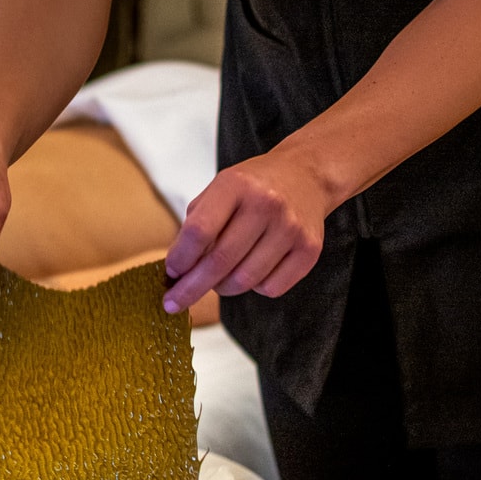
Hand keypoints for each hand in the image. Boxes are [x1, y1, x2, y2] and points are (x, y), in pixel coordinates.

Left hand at [162, 149, 330, 313]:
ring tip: (218, 277)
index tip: (170, 273)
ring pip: (244, 280)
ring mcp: (290, 228)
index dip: (181, 258)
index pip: (199, 231)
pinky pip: (271, 288)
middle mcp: (266, 204)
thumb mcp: (218, 192)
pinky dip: (254, 287)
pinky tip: (252, 269)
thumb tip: (179, 271)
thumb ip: (196, 226)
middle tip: (174, 302)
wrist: (305, 176)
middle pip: (220, 261)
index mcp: (235, 185)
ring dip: (223, 288)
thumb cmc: (252, 188)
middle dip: (191, 289)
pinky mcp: (309, 249)